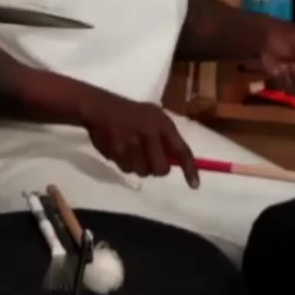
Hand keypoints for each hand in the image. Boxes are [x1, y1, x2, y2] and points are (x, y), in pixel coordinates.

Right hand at [81, 94, 199, 187]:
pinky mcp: (117, 152)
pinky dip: (124, 164)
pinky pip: (126, 169)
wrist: (100, 108)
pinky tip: (120, 151)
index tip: (194, 186)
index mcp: (163, 125)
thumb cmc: (131, 113)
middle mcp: (150, 134)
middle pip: (161, 168)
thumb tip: (176, 161)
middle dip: (156, 169)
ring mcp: (133, 144)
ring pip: (143, 171)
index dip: (190, 170)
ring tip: (131, 153)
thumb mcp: (154, 117)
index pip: (182, 151)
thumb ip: (166, 137)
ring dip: (139, 167)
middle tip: (150, 162)